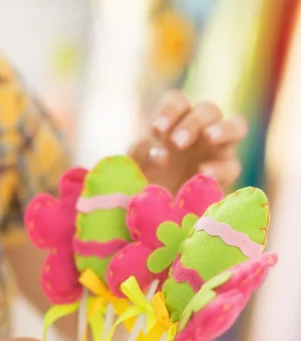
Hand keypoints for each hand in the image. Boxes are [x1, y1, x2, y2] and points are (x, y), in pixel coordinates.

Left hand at [129, 90, 247, 193]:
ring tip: (209, 137)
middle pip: (208, 109)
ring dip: (223, 129)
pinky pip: (232, 165)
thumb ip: (142, 153)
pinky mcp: (227, 172)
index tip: (156, 130)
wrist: (157, 207)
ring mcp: (218, 148)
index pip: (178, 101)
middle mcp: (201, 128)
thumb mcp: (136, 163)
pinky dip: (220, 168)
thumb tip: (161, 155)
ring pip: (236, 126)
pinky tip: (203, 174)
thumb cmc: (146, 176)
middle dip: (193, 123)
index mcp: (176, 120)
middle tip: (177, 142)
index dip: (169, 110)